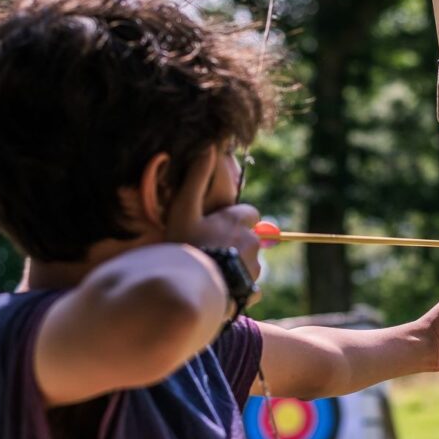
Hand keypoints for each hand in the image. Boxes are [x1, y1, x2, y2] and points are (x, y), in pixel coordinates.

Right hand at [163, 147, 261, 279]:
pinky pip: (250, 288)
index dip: (234, 218)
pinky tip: (220, 290)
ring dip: (236, 265)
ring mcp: (254, 269)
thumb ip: (196, 179)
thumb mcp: (184, 209)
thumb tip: (208, 146)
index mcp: (238, 221)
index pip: (248, 213)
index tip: (216, 225)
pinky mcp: (252, 292)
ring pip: (249, 263)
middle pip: (249, 239)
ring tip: (211, 272)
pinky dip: (239, 288)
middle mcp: (252, 242)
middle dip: (236, 242)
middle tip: (210, 250)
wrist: (190, 289)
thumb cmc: (185, 246)